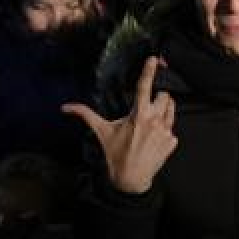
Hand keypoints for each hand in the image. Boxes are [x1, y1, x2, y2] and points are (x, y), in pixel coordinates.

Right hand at [61, 56, 178, 193]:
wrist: (131, 180)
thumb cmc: (115, 154)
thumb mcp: (102, 132)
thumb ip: (86, 115)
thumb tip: (65, 107)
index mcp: (138, 115)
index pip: (144, 87)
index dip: (148, 71)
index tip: (153, 59)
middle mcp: (155, 121)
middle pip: (164, 96)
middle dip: (157, 98)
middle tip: (146, 108)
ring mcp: (166, 131)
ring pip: (172, 109)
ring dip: (164, 111)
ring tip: (150, 123)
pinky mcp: (173, 141)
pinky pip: (172, 128)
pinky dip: (165, 130)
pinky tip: (154, 139)